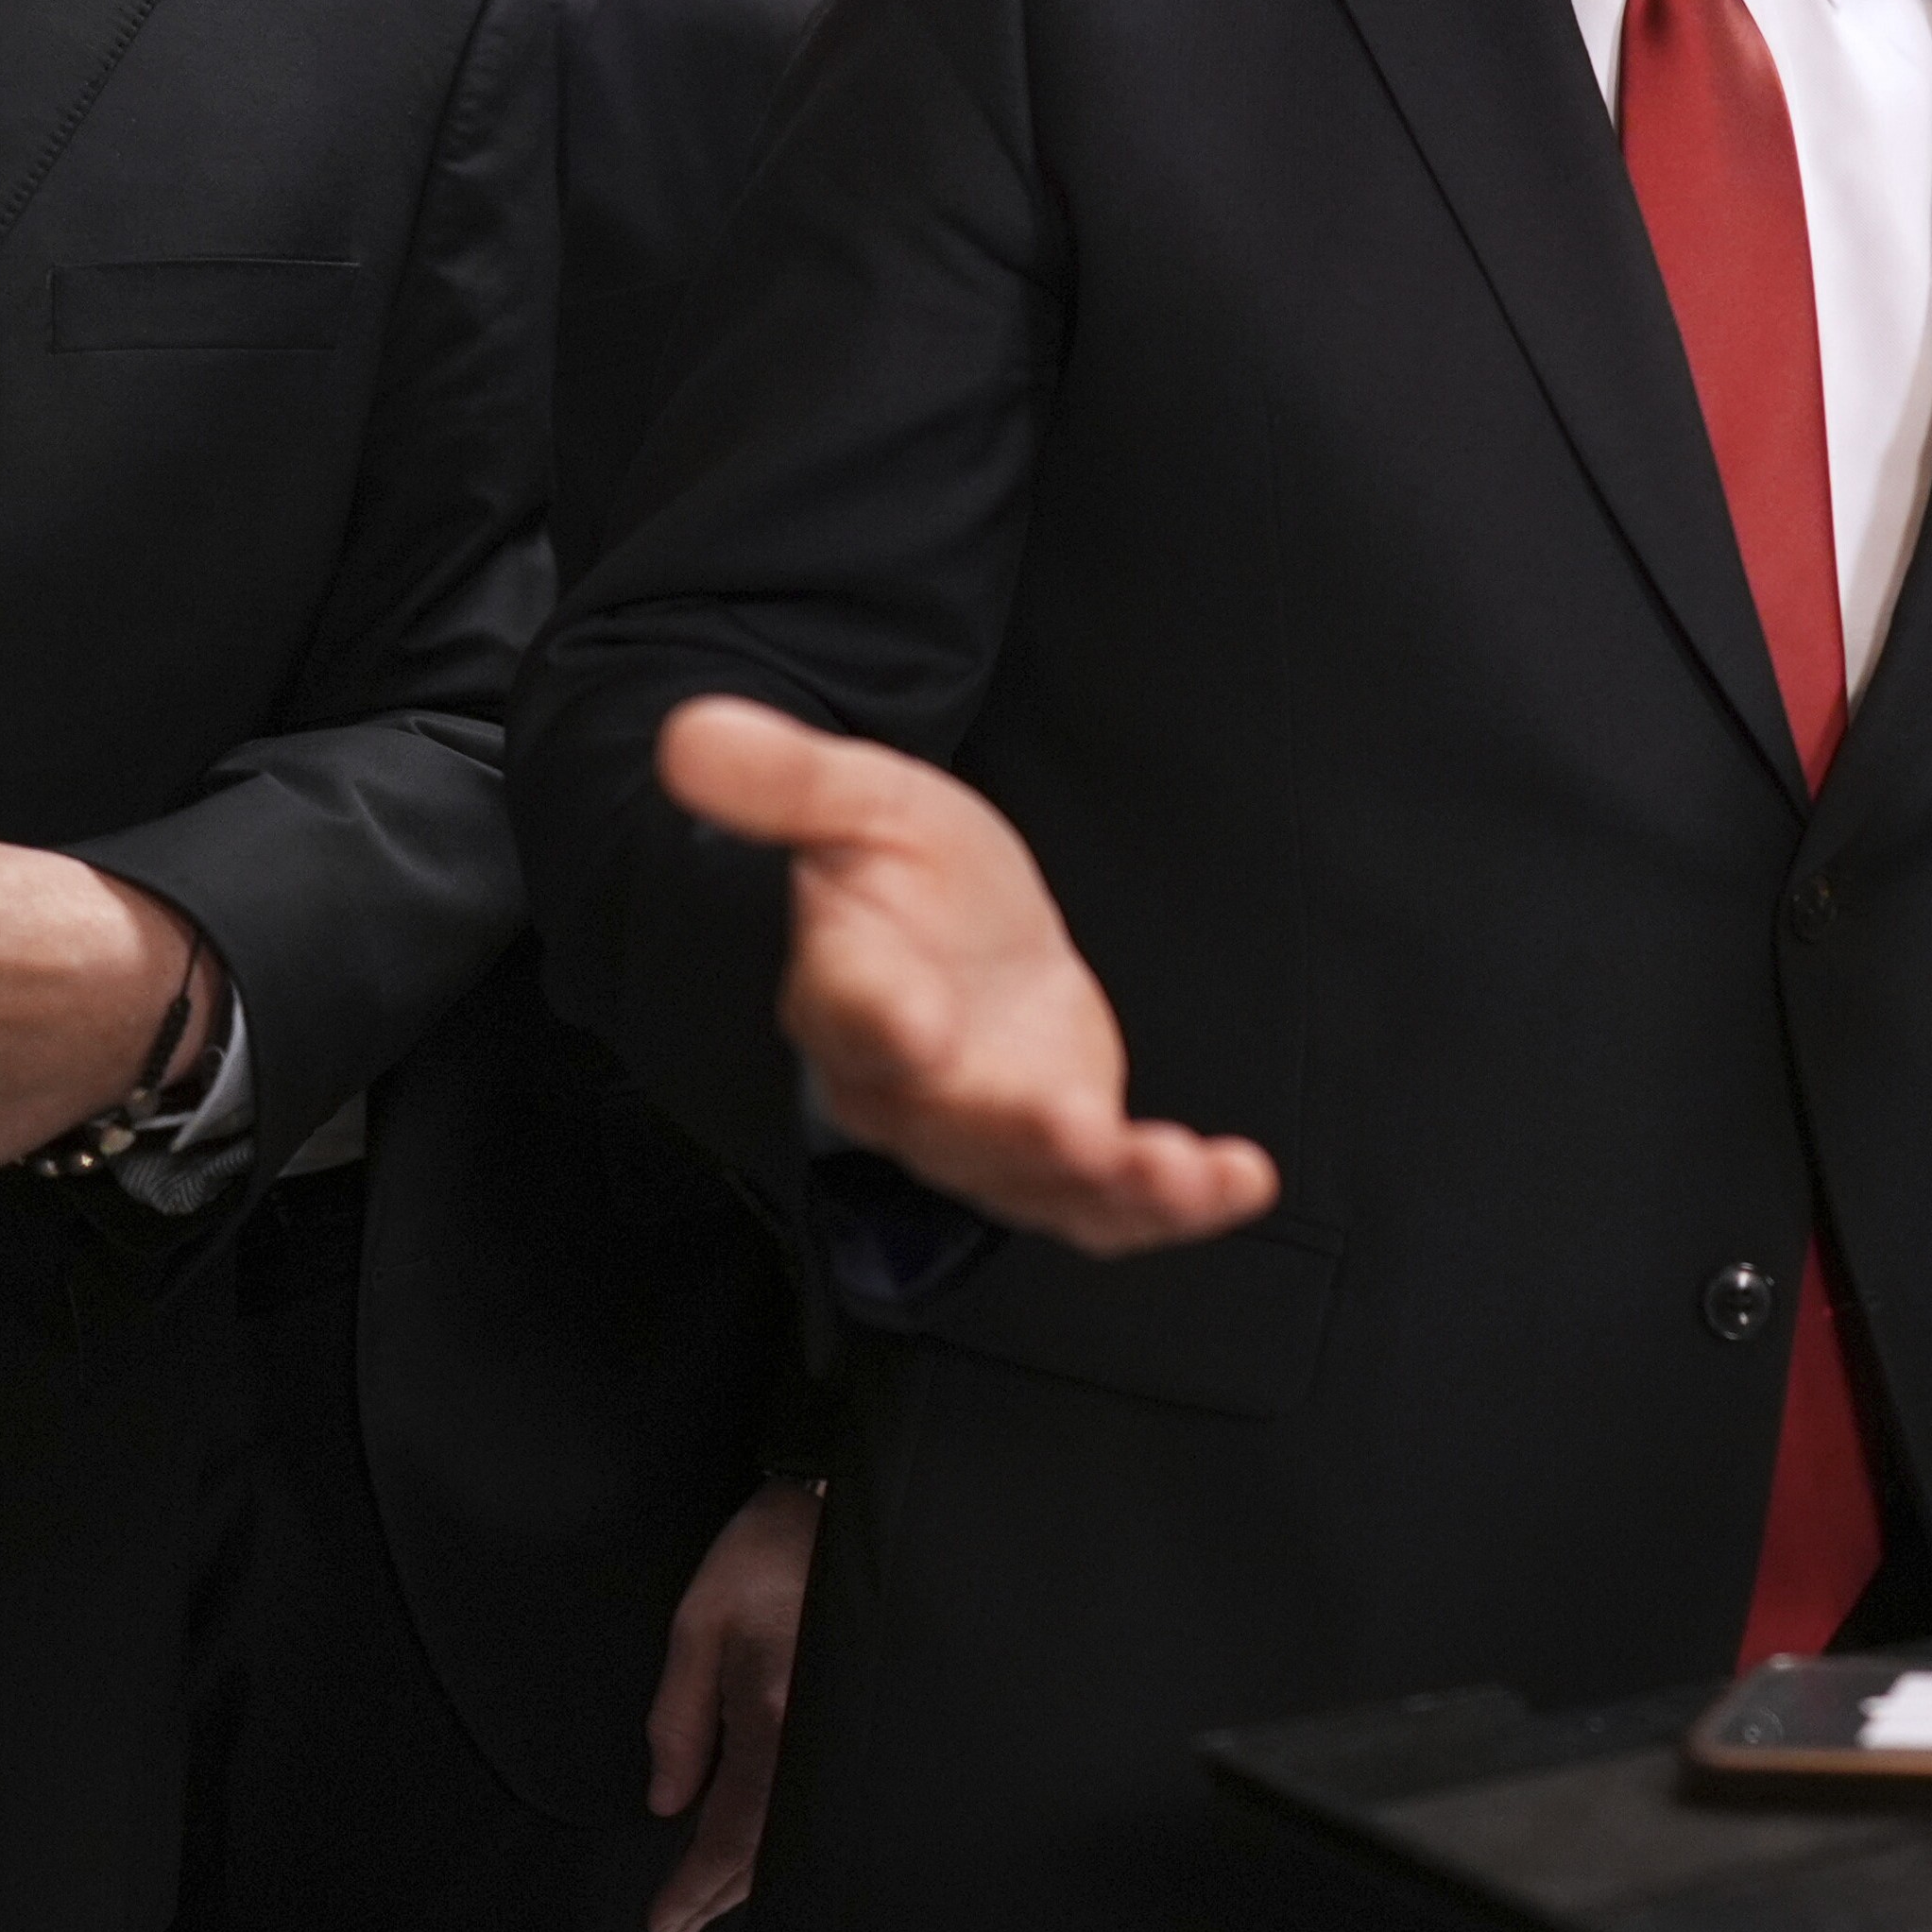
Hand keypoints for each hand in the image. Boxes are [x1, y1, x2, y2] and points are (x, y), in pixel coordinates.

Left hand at [645, 1475, 822, 1931]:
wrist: (850, 1502)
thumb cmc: (767, 1553)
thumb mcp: (699, 1624)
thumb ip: (679, 1718)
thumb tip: (668, 1803)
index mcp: (772, 1712)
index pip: (732, 1832)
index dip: (695, 1886)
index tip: (663, 1921)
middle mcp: (816, 1734)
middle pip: (771, 1848)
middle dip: (720, 1893)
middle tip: (679, 1923)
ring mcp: (843, 1727)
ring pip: (801, 1828)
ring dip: (755, 1872)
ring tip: (712, 1896)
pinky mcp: (858, 1712)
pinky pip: (819, 1794)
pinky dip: (788, 1833)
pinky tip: (767, 1843)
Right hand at [660, 697, 1278, 1255]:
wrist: (938, 926)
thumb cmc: (889, 863)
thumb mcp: (855, 797)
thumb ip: (785, 781)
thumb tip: (687, 732)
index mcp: (847, 986)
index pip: (848, 1007)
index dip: (876, 1014)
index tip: (908, 1017)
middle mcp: (907, 1081)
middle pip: (950, 1120)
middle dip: (1012, 1130)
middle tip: (1071, 1128)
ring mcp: (983, 1125)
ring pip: (1035, 1178)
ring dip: (1109, 1185)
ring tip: (1176, 1176)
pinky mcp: (1056, 1144)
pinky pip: (1106, 1196)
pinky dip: (1174, 1200)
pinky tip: (1244, 1182)